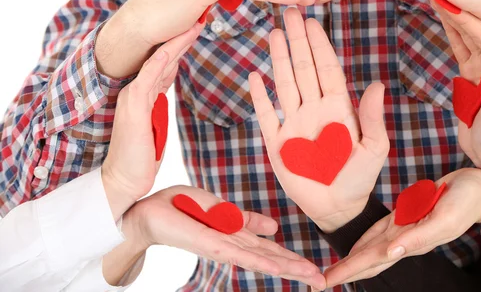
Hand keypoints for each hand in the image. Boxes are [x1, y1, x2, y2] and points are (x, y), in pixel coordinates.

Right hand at [101, 25, 200, 219]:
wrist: (122, 180)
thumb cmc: (141, 155)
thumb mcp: (154, 123)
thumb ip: (159, 104)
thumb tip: (169, 91)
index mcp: (144, 93)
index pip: (166, 63)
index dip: (181, 45)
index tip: (198, 29)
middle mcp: (136, 89)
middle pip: (164, 56)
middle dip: (183, 36)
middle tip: (201, 15)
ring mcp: (133, 95)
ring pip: (159, 61)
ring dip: (179, 41)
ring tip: (197, 23)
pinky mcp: (134, 105)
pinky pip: (150, 77)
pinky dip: (163, 59)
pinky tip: (176, 46)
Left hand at [102, 186, 325, 289]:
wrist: (149, 211)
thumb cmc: (181, 208)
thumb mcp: (221, 209)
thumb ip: (246, 219)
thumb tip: (274, 228)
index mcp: (238, 236)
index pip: (270, 250)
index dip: (293, 258)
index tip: (316, 269)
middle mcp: (234, 245)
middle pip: (271, 259)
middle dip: (298, 269)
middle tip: (323, 280)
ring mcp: (224, 247)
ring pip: (261, 261)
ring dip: (287, 269)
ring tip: (311, 277)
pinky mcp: (212, 245)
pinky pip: (239, 255)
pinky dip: (260, 262)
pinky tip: (278, 269)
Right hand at [249, 8, 389, 232]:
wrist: (336, 209)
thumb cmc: (358, 179)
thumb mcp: (373, 149)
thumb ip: (372, 118)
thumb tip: (377, 84)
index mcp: (338, 109)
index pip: (326, 69)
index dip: (319, 45)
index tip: (313, 21)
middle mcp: (314, 110)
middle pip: (303, 68)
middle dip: (297, 40)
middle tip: (289, 13)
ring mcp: (294, 124)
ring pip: (284, 84)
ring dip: (279, 59)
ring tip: (274, 33)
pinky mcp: (277, 143)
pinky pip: (266, 115)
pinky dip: (260, 96)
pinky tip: (255, 76)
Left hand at [323, 169, 480, 287]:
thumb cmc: (466, 201)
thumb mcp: (445, 218)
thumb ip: (419, 238)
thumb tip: (392, 253)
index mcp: (409, 242)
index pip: (372, 260)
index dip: (349, 270)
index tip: (327, 280)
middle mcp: (403, 239)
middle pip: (367, 258)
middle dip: (345, 271)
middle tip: (320, 281)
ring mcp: (404, 229)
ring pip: (371, 247)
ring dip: (353, 259)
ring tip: (334, 271)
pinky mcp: (407, 217)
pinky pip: (380, 231)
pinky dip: (365, 241)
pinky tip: (356, 249)